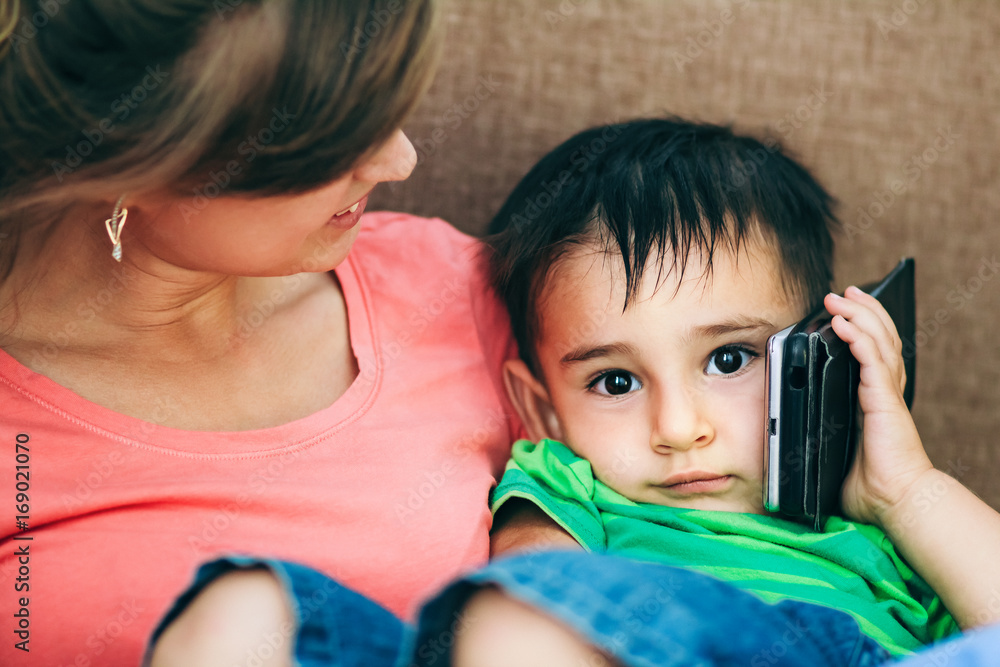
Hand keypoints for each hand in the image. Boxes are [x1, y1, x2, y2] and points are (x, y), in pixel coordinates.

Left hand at [824, 287, 933, 526]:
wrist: (897, 502)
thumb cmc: (871, 487)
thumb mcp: (836, 453)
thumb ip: (819, 439)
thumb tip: (788, 442)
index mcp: (876, 400)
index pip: (873, 352)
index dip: (862, 327)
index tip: (843, 311)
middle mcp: (884, 391)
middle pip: (879, 338)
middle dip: (861, 310)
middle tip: (842, 292)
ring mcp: (886, 394)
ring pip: (877, 341)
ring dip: (857, 315)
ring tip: (839, 297)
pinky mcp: (884, 401)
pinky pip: (872, 361)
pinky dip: (858, 338)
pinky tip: (843, 324)